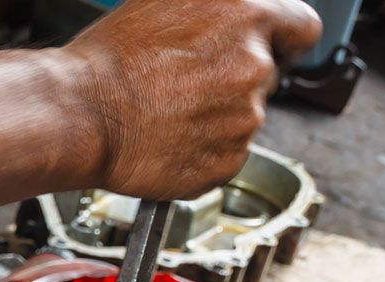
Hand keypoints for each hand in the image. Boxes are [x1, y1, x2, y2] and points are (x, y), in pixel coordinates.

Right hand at [69, 0, 321, 199]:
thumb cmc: (110, 61)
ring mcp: (244, 119)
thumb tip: (232, 14)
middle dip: (235, 83)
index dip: (283, 41)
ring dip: (218, 120)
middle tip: (188, 87)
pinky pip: (227, 157)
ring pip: (244, 120)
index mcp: (245, 13)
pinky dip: (204, 153)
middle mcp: (253, 65)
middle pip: (268, 78)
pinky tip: (172, 140)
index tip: (273, 51)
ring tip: (171, 115)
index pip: (302, 28)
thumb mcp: (164, 2)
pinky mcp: (228, 162)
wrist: (82, 116)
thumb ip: (217, 8)